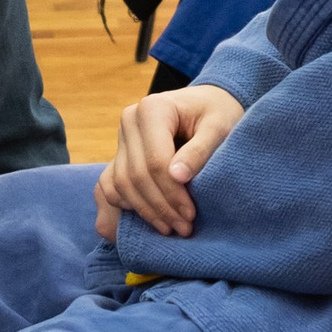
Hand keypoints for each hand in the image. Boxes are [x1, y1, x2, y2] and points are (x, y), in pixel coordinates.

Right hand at [93, 84, 244, 240]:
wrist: (207, 104)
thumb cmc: (218, 113)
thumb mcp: (219, 128)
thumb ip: (200, 150)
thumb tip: (177, 176)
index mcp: (152, 108)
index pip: (155, 161)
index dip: (172, 193)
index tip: (191, 214)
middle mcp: (129, 120)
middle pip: (136, 175)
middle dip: (160, 207)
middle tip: (184, 228)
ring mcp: (121, 136)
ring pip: (122, 184)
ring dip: (145, 211)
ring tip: (172, 227)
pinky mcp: (119, 152)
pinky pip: (112, 185)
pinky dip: (128, 205)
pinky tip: (153, 218)